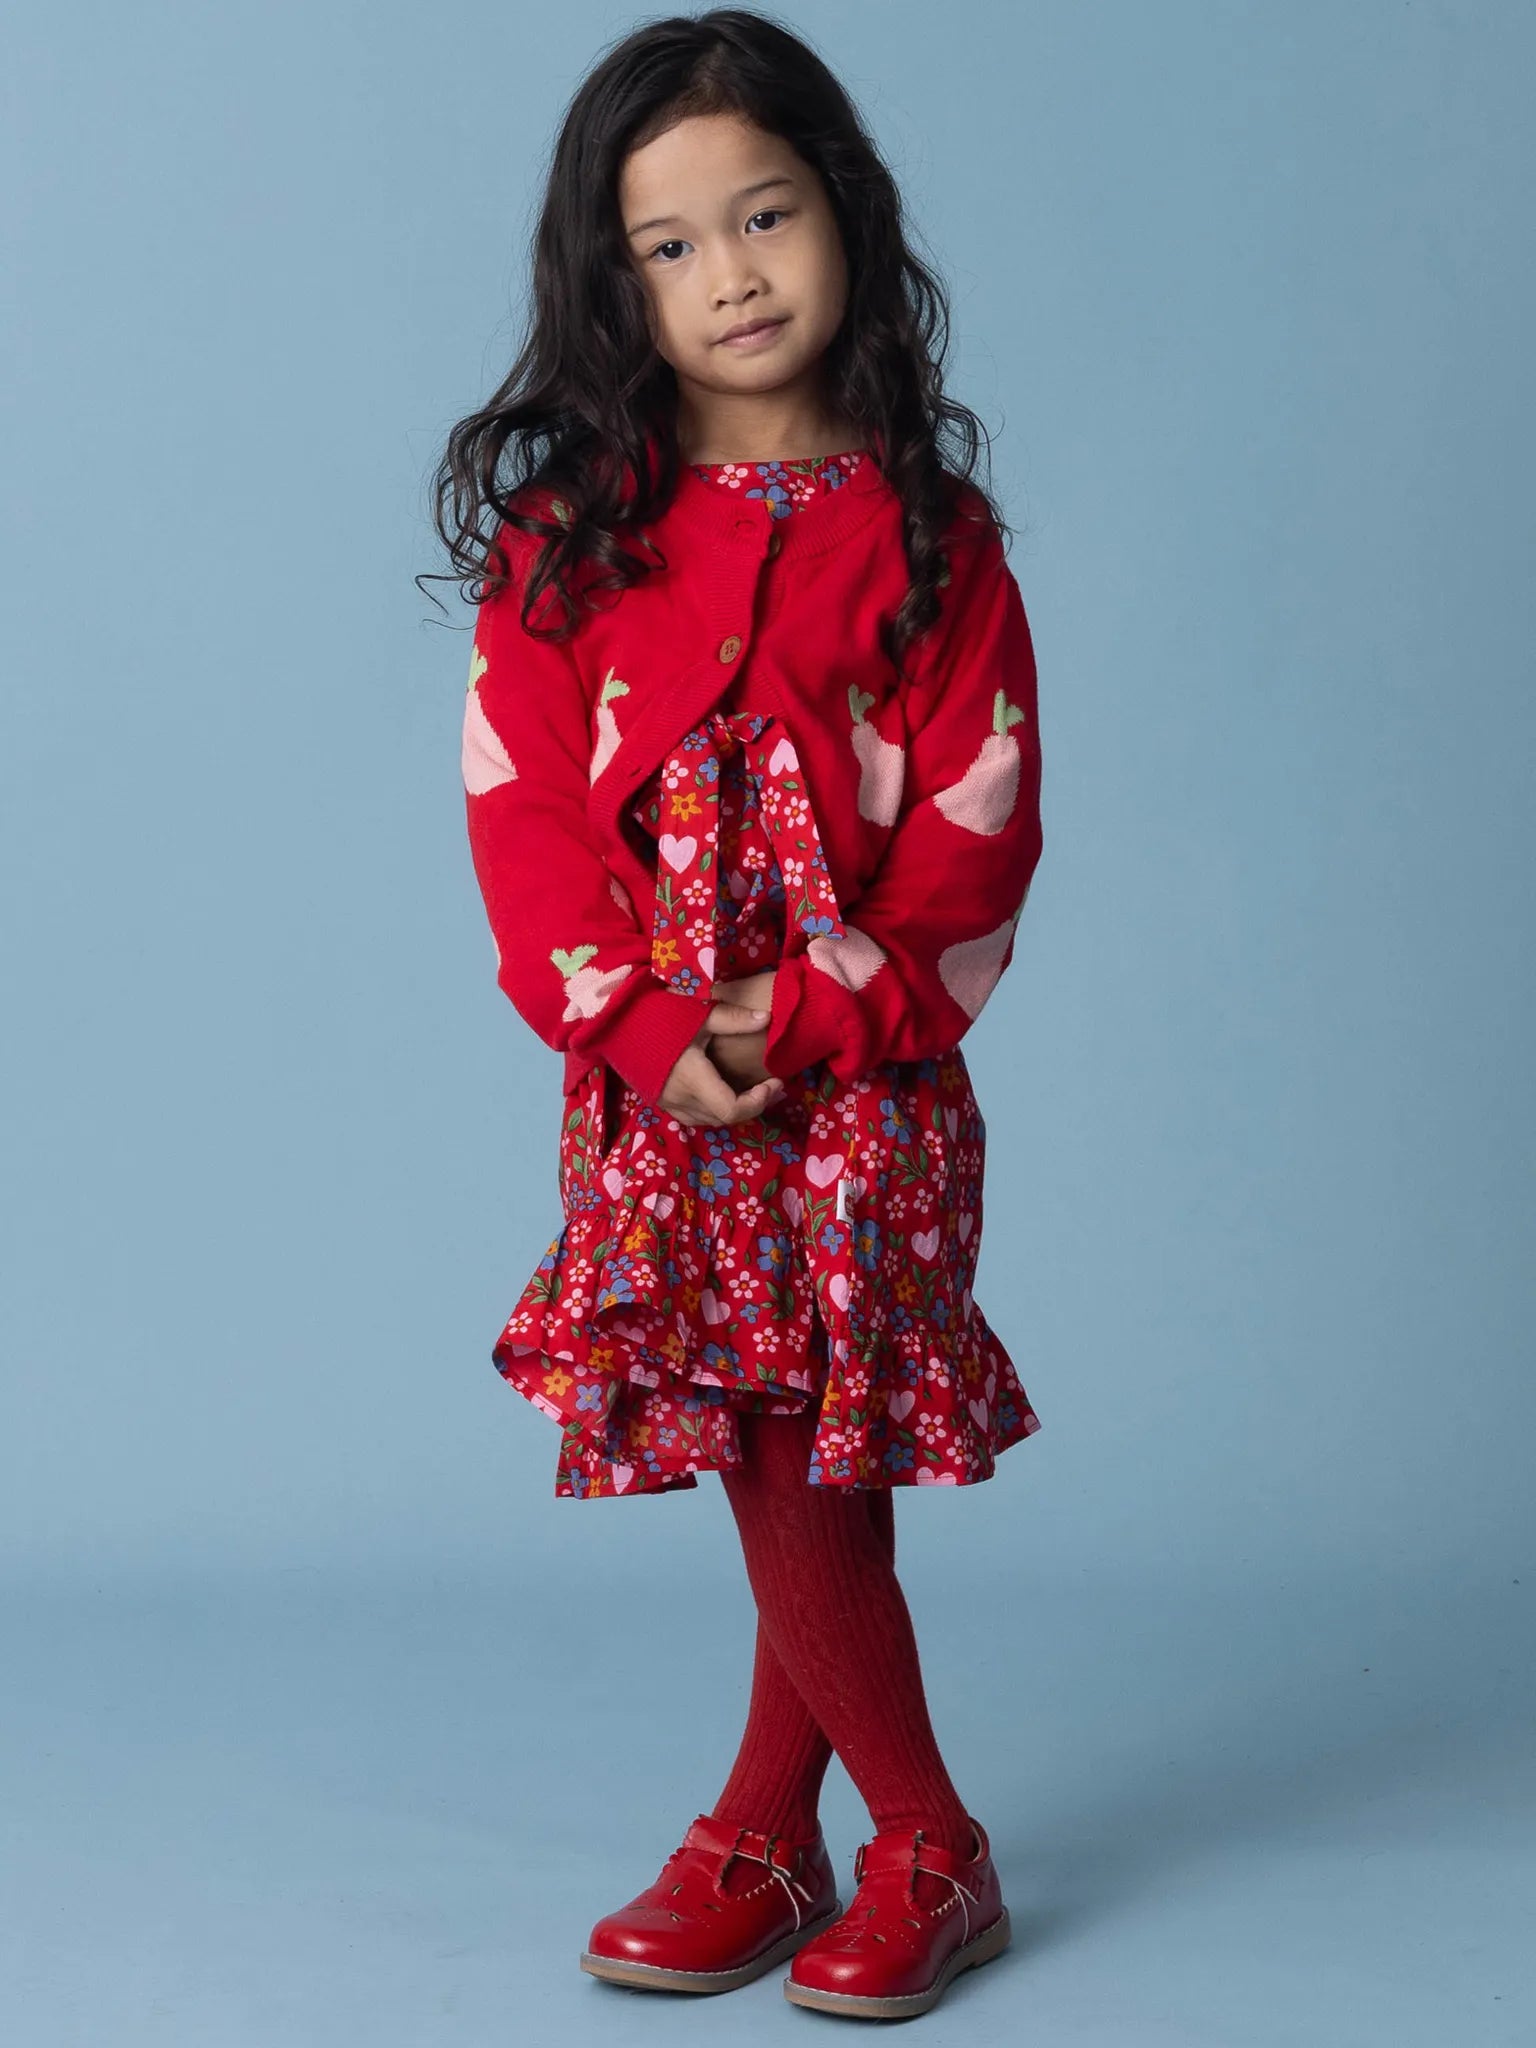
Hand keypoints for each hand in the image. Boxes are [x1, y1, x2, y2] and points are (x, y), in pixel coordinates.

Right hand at [657, 984, 783, 1128]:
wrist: (613, 1021)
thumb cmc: (656, 1014)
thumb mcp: (697, 1012)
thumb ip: (733, 1018)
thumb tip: (768, 1020)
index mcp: (692, 1078)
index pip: (731, 1109)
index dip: (757, 1102)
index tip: (773, 1082)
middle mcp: (679, 1098)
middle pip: (724, 1118)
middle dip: (752, 1105)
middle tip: (772, 1086)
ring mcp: (666, 1102)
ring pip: (709, 1120)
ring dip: (733, 1109)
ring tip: (753, 1090)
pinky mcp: (659, 1100)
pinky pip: (693, 1116)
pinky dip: (713, 1109)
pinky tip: (723, 1090)